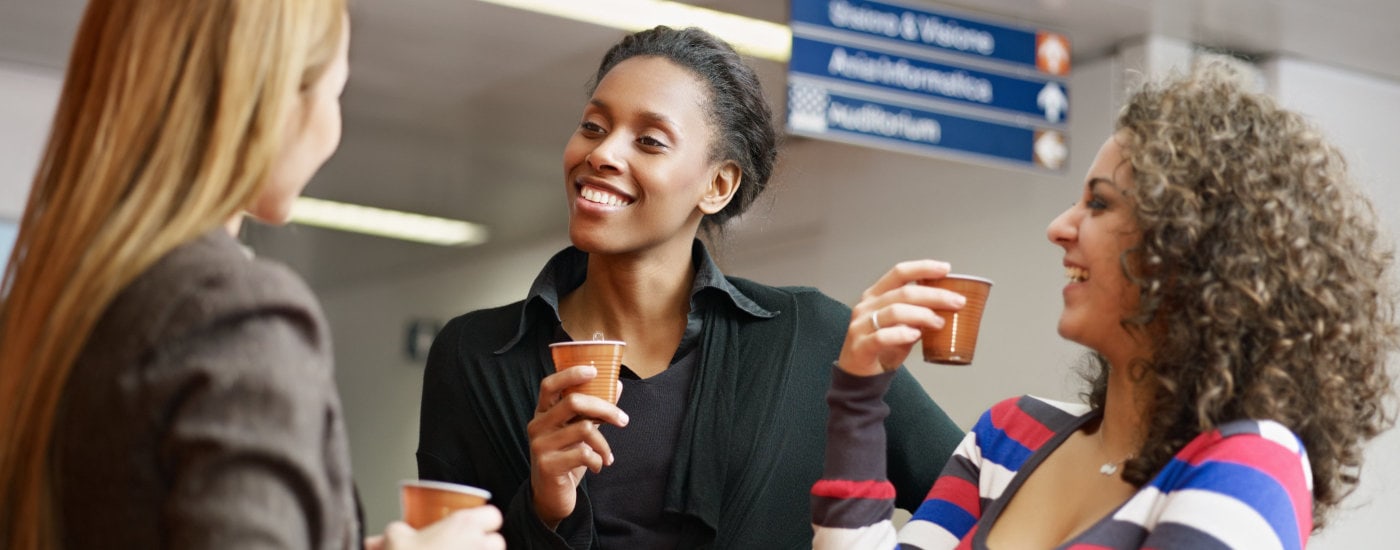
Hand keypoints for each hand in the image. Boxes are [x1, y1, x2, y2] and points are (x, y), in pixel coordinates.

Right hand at [366, 506, 504, 549]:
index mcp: (465, 525)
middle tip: (467, 547)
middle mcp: (479, 545)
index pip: (493, 515)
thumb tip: (378, 540)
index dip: (485, 520)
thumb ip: (396, 531)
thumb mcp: (395, 536)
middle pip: (497, 542)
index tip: (474, 525)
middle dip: (485, 545)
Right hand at [527, 365, 627, 526]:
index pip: (549, 385)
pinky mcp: (548, 465)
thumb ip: (593, 409)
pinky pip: (584, 454)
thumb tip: (616, 384)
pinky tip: (599, 466)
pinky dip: (598, 460)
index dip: (570, 374)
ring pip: (584, 429)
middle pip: (574, 402)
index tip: (593, 371)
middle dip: (605, 408)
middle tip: (623, 420)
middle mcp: (537, 425)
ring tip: (608, 455)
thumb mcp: (577, 431)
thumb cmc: (566, 457)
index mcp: (543, 413)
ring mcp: (540, 445)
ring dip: (604, 443)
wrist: (551, 495)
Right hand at [837, 260, 965, 375]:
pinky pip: (882, 336)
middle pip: (903, 293)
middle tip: (957, 302)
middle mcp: (866, 306)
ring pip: (894, 312)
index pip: (899, 273)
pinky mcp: (861, 346)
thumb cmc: (882, 347)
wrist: (859, 375)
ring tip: (940, 323)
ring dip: (922, 315)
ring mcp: (861, 326)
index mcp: (876, 295)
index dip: (923, 268)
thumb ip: (919, 314)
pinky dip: (901, 334)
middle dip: (934, 295)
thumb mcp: (902, 325)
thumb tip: (949, 306)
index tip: (946, 269)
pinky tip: (915, 335)